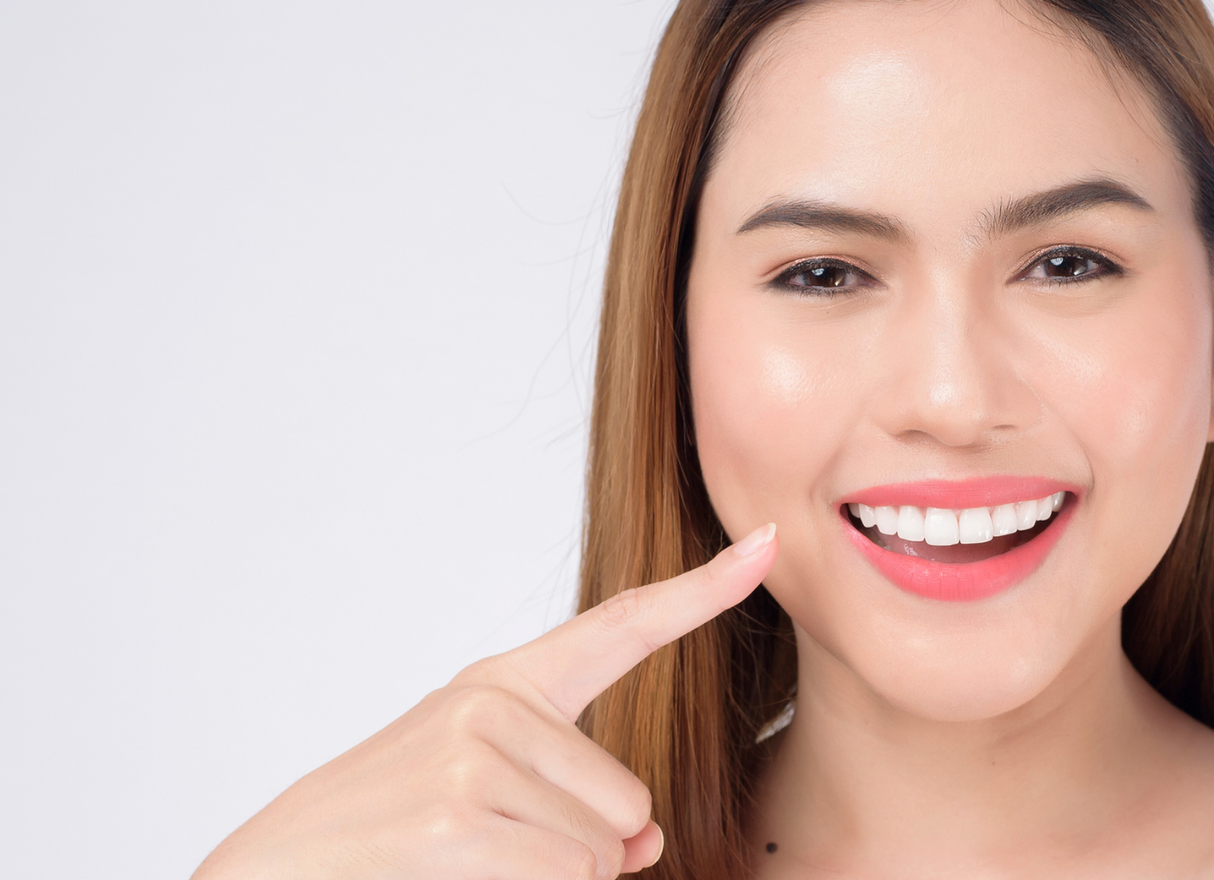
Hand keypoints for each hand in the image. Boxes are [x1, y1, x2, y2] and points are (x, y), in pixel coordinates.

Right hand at [193, 523, 778, 879]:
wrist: (269, 870)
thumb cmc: (386, 838)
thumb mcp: (487, 798)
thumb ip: (577, 804)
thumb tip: (646, 842)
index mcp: (505, 686)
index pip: (622, 628)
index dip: (703, 589)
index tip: (768, 544)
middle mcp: (494, 704)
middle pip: (628, 801)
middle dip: (585, 852)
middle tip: (488, 852)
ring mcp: (476, 756)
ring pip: (602, 850)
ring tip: (465, 866)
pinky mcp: (463, 820)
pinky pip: (570, 878)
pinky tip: (460, 878)